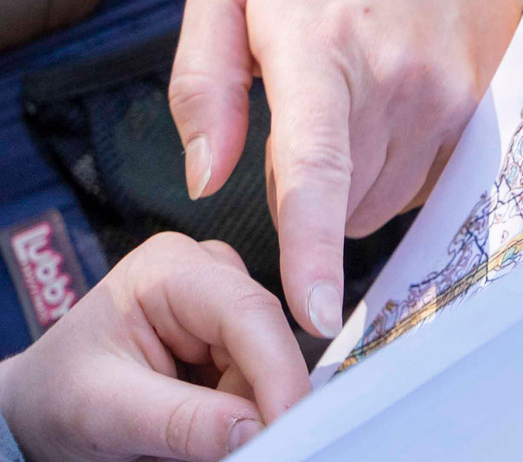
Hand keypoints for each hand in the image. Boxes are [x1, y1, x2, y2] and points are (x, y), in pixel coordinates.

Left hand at [0, 235, 309, 461]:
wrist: (39, 408)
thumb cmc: (56, 398)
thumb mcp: (106, 413)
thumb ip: (181, 422)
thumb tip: (258, 430)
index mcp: (169, 270)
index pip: (248, 313)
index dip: (277, 369)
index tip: (292, 424)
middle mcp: (207, 274)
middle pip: (264, 343)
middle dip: (254, 402)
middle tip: (224, 451)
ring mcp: (221, 302)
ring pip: (266, 366)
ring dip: (241, 412)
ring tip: (178, 440)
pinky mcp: (228, 334)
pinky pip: (257, 380)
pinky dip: (236, 414)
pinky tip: (199, 428)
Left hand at [168, 0, 521, 336]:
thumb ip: (199, 88)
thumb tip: (204, 181)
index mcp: (321, 50)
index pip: (316, 167)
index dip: (312, 247)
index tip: (310, 312)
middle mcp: (397, 80)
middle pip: (344, 202)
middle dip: (315, 190)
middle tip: (314, 114)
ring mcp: (451, 97)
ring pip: (384, 202)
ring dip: (360, 181)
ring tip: (360, 102)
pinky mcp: (486, 110)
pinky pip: (427, 184)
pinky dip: (402, 168)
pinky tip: (401, 108)